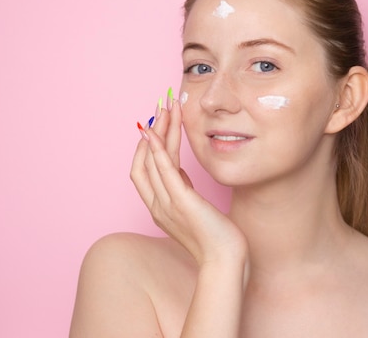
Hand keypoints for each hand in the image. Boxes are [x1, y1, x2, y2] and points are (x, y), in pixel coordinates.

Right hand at [130, 97, 247, 265]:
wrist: (225, 261)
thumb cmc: (216, 239)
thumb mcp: (195, 209)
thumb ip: (183, 191)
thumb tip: (179, 172)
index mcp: (160, 207)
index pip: (142, 170)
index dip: (146, 146)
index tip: (156, 123)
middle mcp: (157, 205)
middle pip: (144, 161)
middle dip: (151, 130)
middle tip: (160, 105)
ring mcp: (166, 204)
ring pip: (153, 160)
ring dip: (158, 131)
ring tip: (165, 107)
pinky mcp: (181, 203)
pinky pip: (164, 171)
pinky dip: (158, 150)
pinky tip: (157, 132)